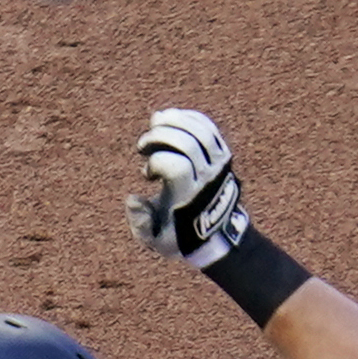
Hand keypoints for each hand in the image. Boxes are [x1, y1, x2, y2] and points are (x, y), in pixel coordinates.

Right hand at [125, 108, 250, 269]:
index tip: (147, 175)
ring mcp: (219, 165)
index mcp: (189, 197)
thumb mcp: (155, 241)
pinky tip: (169, 118)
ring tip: (155, 123)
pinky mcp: (223, 155)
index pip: (177, 165)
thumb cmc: (180, 236)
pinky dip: (187, 118)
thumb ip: (140, 224)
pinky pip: (208, 128)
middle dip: (160, 136)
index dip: (156, 163)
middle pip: (188, 143)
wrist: (216, 237)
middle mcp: (207, 178)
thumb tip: (134, 198)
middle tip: (143, 145)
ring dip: (174, 120)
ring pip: (200, 130)